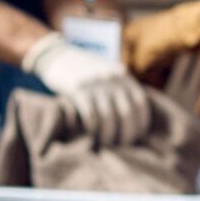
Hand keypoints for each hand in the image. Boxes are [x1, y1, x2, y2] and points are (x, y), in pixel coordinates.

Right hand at [23, 32, 152, 145]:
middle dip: (126, 134)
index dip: (140, 123)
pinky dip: (93, 129)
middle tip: (120, 145)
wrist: (58, 55)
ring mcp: (96, 84)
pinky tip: (90, 134)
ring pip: (109, 117)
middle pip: (127, 113)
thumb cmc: (86, 71)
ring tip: (104, 144)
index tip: (136, 137)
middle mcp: (112, 79)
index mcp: (123, 76)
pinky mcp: (78, 89)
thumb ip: (122, 89)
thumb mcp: (109, 73)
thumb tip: (134, 119)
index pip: (141, 103)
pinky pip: (90, 115)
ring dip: (108, 136)